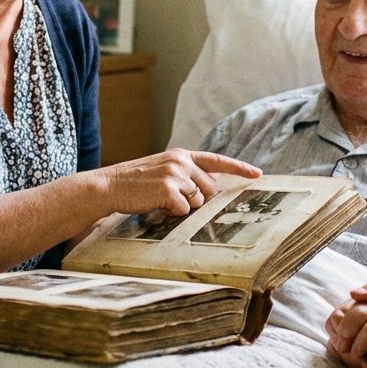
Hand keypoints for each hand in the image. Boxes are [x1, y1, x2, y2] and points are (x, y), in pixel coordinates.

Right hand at [98, 149, 260, 216]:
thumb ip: (187, 173)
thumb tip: (212, 184)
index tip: (257, 174)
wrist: (109, 186)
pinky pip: (184, 210)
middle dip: (197, 199)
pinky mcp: (168, 189)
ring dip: (182, 207)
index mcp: (181, 154)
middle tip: (172, 198)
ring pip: (198, 201)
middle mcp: (181, 161)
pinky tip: (156, 205)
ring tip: (160, 200)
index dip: (239, 168)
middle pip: (210, 188)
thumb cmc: (135, 182)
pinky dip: (171, 213)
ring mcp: (175, 174)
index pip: (217, 160)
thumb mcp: (163, 170)